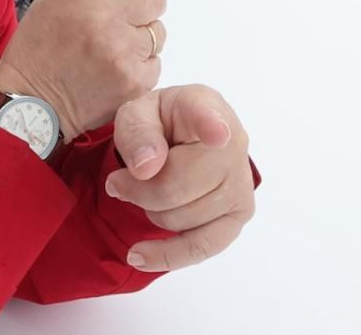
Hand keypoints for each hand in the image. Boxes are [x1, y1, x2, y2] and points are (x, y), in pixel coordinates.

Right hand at [0, 0, 164, 139]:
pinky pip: (156, 60)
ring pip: (158, 30)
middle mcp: (105, 18)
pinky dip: (140, 63)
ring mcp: (123, 51)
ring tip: (113, 46)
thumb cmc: (39, 49)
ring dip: (141, 35)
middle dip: (143, 3)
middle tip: (121, 16)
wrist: (31, 101)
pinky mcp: (135, 80)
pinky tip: (115, 66)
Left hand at [106, 85, 254, 272]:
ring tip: (147, 192)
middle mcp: (234, 143)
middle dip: (138, 191)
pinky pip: (203, 247)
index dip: (212, 126)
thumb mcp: (135, 114)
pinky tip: (139, 255)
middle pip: (178, 185)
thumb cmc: (159, 123)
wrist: (182, 137)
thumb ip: (137, 133)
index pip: (210, 116)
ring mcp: (241, 182)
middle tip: (119, 182)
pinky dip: (169, 255)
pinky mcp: (239, 214)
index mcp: (205, 105)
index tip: (216, 134)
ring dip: (152, 211)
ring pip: (182, 218)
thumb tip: (147, 167)